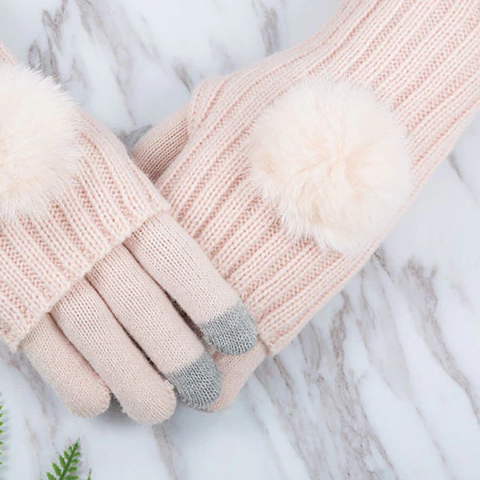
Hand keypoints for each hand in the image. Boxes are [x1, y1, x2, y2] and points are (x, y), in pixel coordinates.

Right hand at [0, 0, 257, 422]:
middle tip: (204, 389)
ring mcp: (45, 271)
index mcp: (125, 202)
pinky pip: (49, 355)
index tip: (241, 340)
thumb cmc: (35, 132)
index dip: (218, 310)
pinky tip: (101, 400)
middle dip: (186, 363)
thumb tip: (184, 238)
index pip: (186, 267)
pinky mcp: (2, 293)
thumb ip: (140, 197)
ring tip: (161, 409)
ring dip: (139, 386)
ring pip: (106, 345)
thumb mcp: (102, 150)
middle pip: (153, 318)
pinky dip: (79, 384)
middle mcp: (92, 242)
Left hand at [132, 0, 479, 408]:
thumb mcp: (205, 107)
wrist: (369, 105)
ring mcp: (246, 280)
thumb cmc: (285, 98)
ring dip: (180, 372)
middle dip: (135, 342)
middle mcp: (201, 248)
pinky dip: (224, 377)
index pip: (121, 264)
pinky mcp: (294, 303)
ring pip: (191, 355)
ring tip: (176, 377)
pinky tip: (218, 380)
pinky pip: (244, 361)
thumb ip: (160, 147)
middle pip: (147, 318)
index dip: (112, 292)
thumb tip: (126, 178)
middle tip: (133, 357)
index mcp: (173, 201)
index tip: (109, 304)